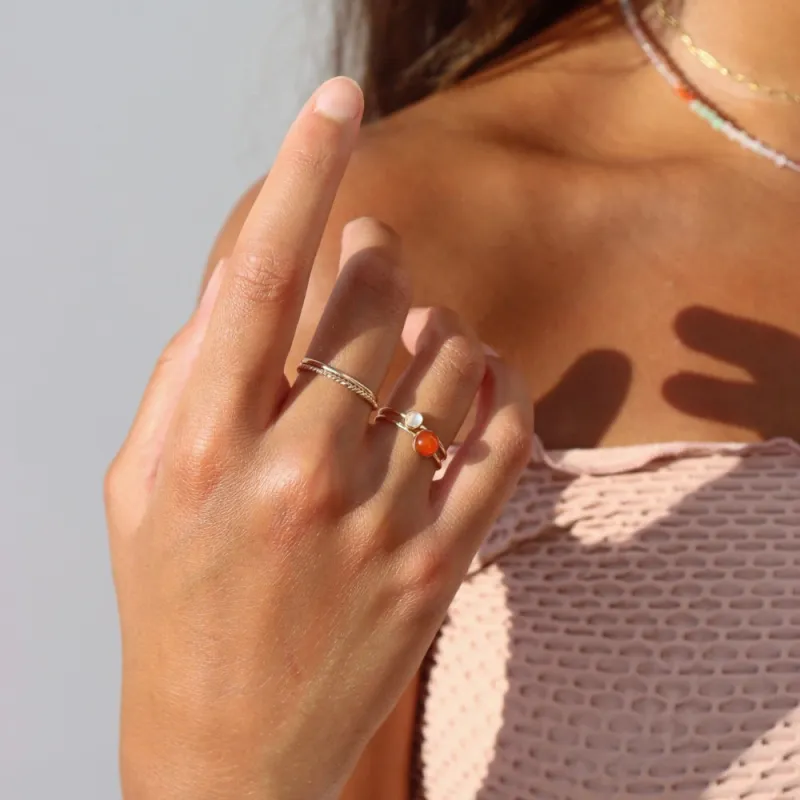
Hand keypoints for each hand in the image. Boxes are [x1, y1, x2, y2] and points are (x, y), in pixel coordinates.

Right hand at [105, 77, 533, 799]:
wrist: (228, 748)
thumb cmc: (175, 605)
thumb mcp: (141, 484)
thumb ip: (190, 373)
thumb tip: (255, 279)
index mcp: (201, 447)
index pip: (258, 277)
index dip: (301, 173)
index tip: (338, 101)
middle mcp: (292, 474)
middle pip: (374, 305)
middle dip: (379, 263)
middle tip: (374, 261)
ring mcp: (375, 523)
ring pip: (447, 359)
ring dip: (437, 327)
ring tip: (411, 343)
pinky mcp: (438, 564)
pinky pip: (501, 437)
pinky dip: (498, 389)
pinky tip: (472, 384)